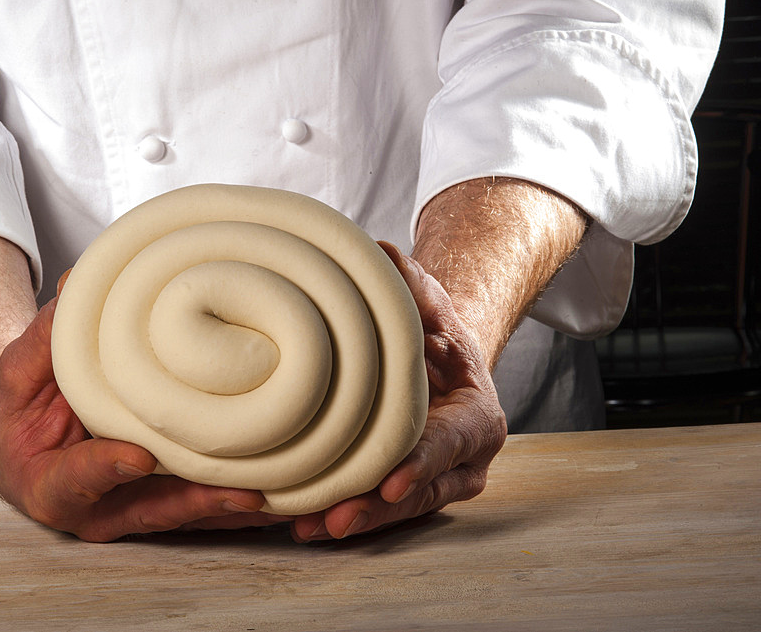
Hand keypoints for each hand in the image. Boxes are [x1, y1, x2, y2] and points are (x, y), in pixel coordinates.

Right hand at [0, 287, 279, 541]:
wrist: (27, 442)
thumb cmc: (21, 408)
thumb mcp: (20, 372)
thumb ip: (46, 338)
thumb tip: (76, 283)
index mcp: (49, 485)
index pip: (76, 480)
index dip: (105, 470)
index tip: (137, 457)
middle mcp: (98, 510)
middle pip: (150, 511)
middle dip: (195, 503)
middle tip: (240, 491)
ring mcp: (135, 512)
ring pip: (186, 517)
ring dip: (230, 509)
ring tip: (274, 498)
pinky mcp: (165, 507)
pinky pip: (204, 511)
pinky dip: (239, 507)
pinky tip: (283, 498)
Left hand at [290, 242, 506, 541]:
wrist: (437, 362)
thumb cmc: (434, 330)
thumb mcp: (431, 303)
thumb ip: (414, 284)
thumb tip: (384, 253)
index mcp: (478, 417)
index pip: (451, 442)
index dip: (423, 462)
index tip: (393, 479)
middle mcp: (463, 460)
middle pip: (421, 490)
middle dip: (378, 506)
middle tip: (336, 518)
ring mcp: (434, 481)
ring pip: (396, 508)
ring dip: (355, 519)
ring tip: (310, 527)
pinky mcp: (404, 491)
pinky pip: (377, 508)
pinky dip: (342, 514)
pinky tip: (303, 523)